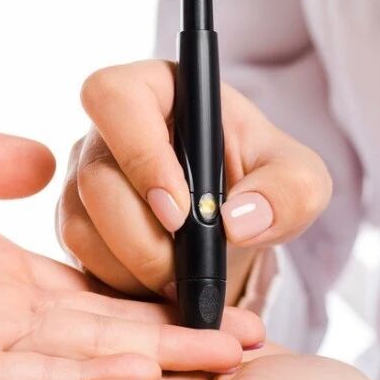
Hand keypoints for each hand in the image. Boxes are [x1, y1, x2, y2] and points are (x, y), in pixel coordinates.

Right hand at [57, 60, 331, 300]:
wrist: (241, 222)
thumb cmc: (265, 181)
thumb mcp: (301, 181)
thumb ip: (288, 192)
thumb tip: (237, 222)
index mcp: (156, 90)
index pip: (116, 98)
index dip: (141, 156)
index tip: (181, 213)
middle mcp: (108, 130)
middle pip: (94, 178)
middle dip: (143, 236)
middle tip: (187, 268)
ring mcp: (84, 179)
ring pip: (81, 226)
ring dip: (133, 267)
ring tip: (183, 280)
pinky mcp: (79, 226)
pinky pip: (80, 261)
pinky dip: (120, 286)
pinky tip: (162, 290)